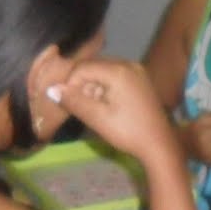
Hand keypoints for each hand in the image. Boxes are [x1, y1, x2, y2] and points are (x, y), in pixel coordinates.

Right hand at [48, 59, 178, 162]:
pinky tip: (108, 107)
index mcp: (119, 70)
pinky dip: (106, 89)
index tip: (67, 103)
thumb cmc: (127, 131)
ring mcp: (137, 71)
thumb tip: (52, 89)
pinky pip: (115, 77)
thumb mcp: (97, 117)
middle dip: (83, 86)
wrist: (159, 144)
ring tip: (98, 110)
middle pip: (93, 67)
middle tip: (84, 108)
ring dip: (93, 88)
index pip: (82, 68)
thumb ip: (74, 100)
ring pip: (103, 72)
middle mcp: (129, 64)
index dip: (70, 84)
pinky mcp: (140, 80)